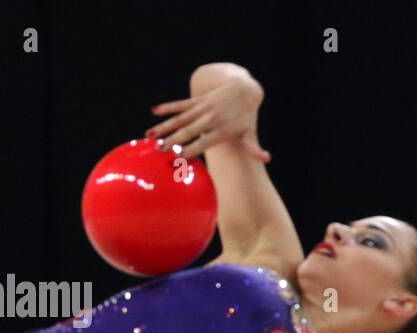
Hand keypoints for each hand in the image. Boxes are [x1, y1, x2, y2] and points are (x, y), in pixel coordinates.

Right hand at [147, 74, 268, 160]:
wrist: (243, 90)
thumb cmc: (245, 117)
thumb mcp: (250, 133)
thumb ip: (254, 148)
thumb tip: (266, 159)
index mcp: (222, 131)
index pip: (204, 142)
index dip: (191, 149)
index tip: (178, 158)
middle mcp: (210, 119)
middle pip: (188, 131)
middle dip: (173, 140)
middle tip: (159, 150)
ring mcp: (202, 108)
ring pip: (180, 118)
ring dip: (164, 126)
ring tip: (150, 136)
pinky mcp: (197, 100)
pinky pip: (180, 104)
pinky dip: (168, 107)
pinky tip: (154, 112)